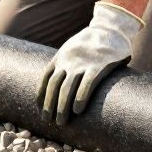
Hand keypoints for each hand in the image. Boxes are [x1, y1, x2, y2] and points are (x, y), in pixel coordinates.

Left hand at [37, 2, 144, 124]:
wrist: (111, 28)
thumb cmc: (92, 43)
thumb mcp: (72, 47)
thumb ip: (67, 63)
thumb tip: (62, 85)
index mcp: (60, 57)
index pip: (45, 78)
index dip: (41, 95)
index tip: (40, 109)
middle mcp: (68, 61)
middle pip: (54, 86)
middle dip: (49, 105)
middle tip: (48, 121)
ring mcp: (83, 63)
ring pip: (67, 88)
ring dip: (61, 107)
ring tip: (61, 122)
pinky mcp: (99, 66)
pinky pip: (87, 84)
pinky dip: (81, 98)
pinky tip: (78, 110)